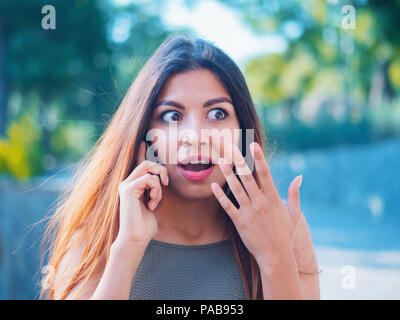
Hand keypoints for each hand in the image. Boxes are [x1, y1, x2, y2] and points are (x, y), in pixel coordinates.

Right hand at [116, 141, 168, 245]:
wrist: (137, 238)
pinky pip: (149, 179)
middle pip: (147, 163)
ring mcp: (126, 185)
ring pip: (149, 169)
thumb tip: (162, 178)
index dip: (143, 151)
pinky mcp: (127, 189)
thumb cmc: (146, 224)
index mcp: (133, 184)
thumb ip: (155, 188)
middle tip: (166, 185)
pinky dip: (156, 191)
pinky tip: (152, 204)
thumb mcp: (154, 202)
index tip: (146, 141)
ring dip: (159, 186)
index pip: (140, 164)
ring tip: (156, 201)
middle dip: (161, 170)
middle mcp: (127, 182)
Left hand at [211, 142, 302, 267]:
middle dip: (239, 161)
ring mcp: (249, 212)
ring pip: (236, 189)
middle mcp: (260, 202)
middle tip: (231, 147)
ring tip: (220, 161)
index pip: (265, 173)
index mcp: (273, 198)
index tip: (253, 145)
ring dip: (228, 174)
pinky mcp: (240, 222)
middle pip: (247, 177)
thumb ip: (295, 194)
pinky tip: (213, 186)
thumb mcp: (294, 213)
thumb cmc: (285, 234)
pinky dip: (220, 196)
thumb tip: (299, 177)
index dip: (259, 158)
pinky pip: (228, 206)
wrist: (276, 256)